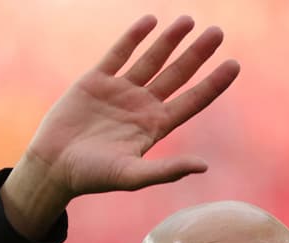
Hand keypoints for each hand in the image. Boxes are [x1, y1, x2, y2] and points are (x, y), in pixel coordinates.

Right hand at [1, 15, 239, 239]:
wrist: (53, 167)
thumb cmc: (93, 177)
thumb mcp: (132, 176)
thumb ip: (167, 170)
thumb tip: (204, 166)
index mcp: (155, 127)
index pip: (193, 101)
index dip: (214, 83)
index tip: (234, 64)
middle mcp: (142, 106)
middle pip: (178, 74)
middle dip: (197, 53)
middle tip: (219, 32)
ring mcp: (120, 91)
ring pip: (151, 59)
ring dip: (170, 40)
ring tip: (189, 20)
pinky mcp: (95, 81)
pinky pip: (118, 54)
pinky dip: (133, 37)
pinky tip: (150, 21)